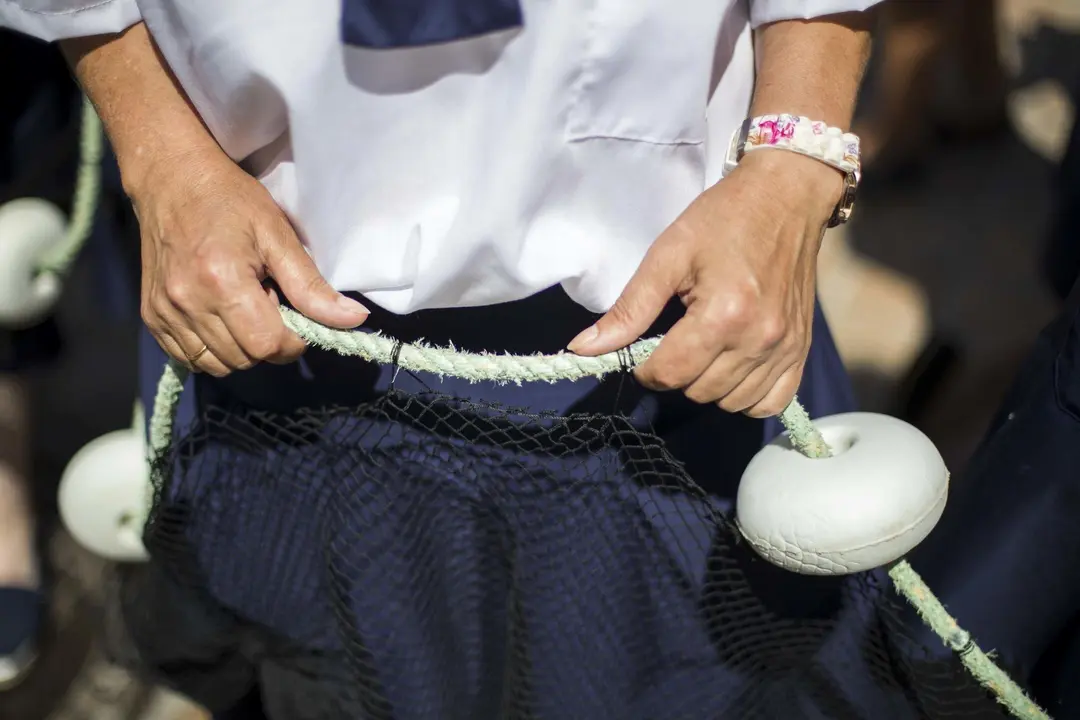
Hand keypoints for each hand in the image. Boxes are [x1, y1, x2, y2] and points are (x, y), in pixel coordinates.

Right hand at [131, 149, 368, 375]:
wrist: (171, 181)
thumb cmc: (230, 201)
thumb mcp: (278, 236)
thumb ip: (312, 286)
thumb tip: (354, 320)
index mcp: (222, 281)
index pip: (267, 345)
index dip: (292, 341)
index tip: (294, 317)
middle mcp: (187, 302)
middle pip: (244, 359)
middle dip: (267, 343)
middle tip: (266, 302)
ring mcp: (164, 312)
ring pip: (217, 364)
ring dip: (240, 348)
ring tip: (242, 306)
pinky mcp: (151, 317)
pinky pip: (190, 357)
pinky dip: (213, 349)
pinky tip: (220, 316)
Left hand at [567, 151, 842, 416]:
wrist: (786, 196)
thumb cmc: (723, 219)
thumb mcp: (667, 255)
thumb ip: (629, 309)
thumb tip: (583, 348)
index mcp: (722, 316)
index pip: (669, 374)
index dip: (645, 367)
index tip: (646, 347)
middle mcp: (758, 339)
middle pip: (698, 391)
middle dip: (677, 372)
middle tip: (678, 338)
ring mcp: (785, 349)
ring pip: (732, 403)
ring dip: (709, 385)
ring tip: (706, 349)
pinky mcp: (802, 351)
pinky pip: (770, 403)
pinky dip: (747, 396)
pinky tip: (734, 368)